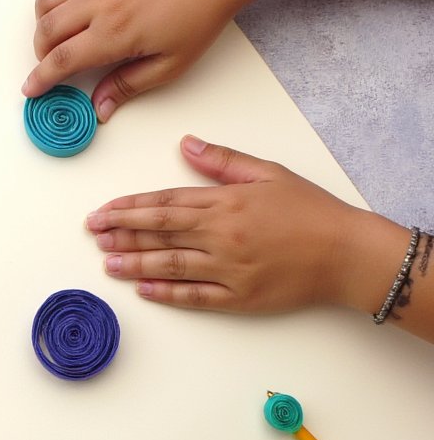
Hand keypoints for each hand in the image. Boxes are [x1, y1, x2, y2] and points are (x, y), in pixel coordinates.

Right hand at [24, 0, 268, 119]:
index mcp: (116, 33)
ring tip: (54, 38)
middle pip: (46, 30)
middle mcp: (100, 2)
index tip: (31, 89)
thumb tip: (100, 108)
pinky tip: (62, 5)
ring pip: (47, 0)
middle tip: (49, 66)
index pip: (62, 60)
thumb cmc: (200, 14)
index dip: (40, 79)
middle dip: (39, 54)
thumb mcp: (171, 64)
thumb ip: (129, 85)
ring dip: (41, 23)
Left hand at [85, 137, 409, 313]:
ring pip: (170, 264)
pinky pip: (195, 296)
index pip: (166, 203)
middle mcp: (221, 235)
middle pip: (160, 232)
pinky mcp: (240, 297)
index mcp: (226, 202)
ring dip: (135, 262)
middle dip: (122, 232)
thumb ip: (223, 160)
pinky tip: (143, 289)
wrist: (346, 253)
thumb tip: (186, 143)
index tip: (104, 210)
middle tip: (92, 233)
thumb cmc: (311, 210)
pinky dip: (167, 293)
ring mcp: (229, 268)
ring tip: (107, 262)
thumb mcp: (268, 173)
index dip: (130, 207)